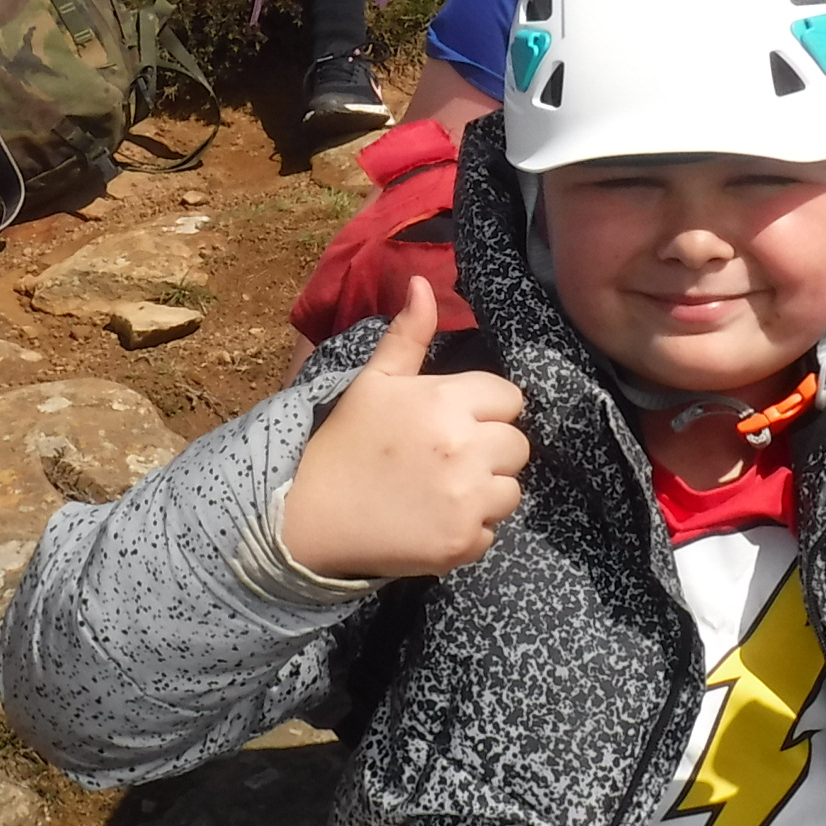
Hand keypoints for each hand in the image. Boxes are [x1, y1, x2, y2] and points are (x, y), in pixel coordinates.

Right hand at [281, 279, 529, 580]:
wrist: (307, 516)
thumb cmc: (345, 442)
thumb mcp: (374, 382)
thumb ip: (409, 335)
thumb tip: (424, 282)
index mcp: (446, 401)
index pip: (509, 399)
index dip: (484, 410)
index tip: (452, 424)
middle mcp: (464, 447)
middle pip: (518, 446)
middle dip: (489, 451)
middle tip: (445, 460)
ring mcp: (466, 499)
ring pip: (511, 490)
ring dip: (485, 493)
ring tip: (440, 492)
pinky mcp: (461, 543)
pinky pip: (491, 532)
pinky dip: (468, 530)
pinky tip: (431, 521)